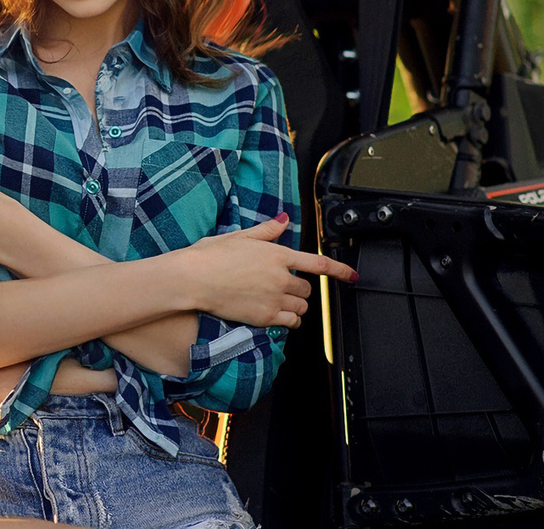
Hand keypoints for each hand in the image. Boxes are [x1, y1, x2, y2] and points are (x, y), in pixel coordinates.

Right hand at [173, 216, 357, 327]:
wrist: (192, 278)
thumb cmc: (209, 256)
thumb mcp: (238, 236)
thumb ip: (266, 231)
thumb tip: (283, 221)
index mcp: (277, 254)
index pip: (319, 264)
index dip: (340, 270)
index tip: (351, 276)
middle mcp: (280, 277)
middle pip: (307, 289)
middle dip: (299, 289)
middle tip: (283, 288)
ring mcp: (273, 298)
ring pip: (301, 307)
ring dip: (295, 306)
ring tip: (280, 302)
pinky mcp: (264, 316)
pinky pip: (290, 322)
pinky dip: (289, 321)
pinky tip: (278, 316)